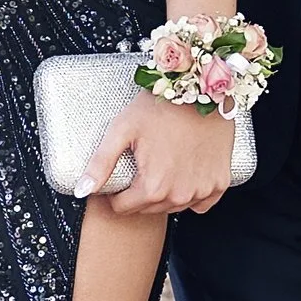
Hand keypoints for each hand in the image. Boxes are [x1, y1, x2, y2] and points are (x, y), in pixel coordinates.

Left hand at [95, 95, 235, 220]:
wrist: (203, 91)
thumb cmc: (160, 107)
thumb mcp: (123, 128)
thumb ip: (101, 163)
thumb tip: (82, 191)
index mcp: (153, 187)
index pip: (123, 208)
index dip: (115, 193)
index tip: (119, 176)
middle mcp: (179, 196)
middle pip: (147, 209)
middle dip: (138, 194)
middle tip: (140, 165)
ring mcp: (202, 191)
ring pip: (172, 206)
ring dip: (163, 194)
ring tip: (160, 164)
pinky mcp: (219, 184)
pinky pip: (200, 203)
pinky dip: (190, 193)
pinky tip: (184, 172)